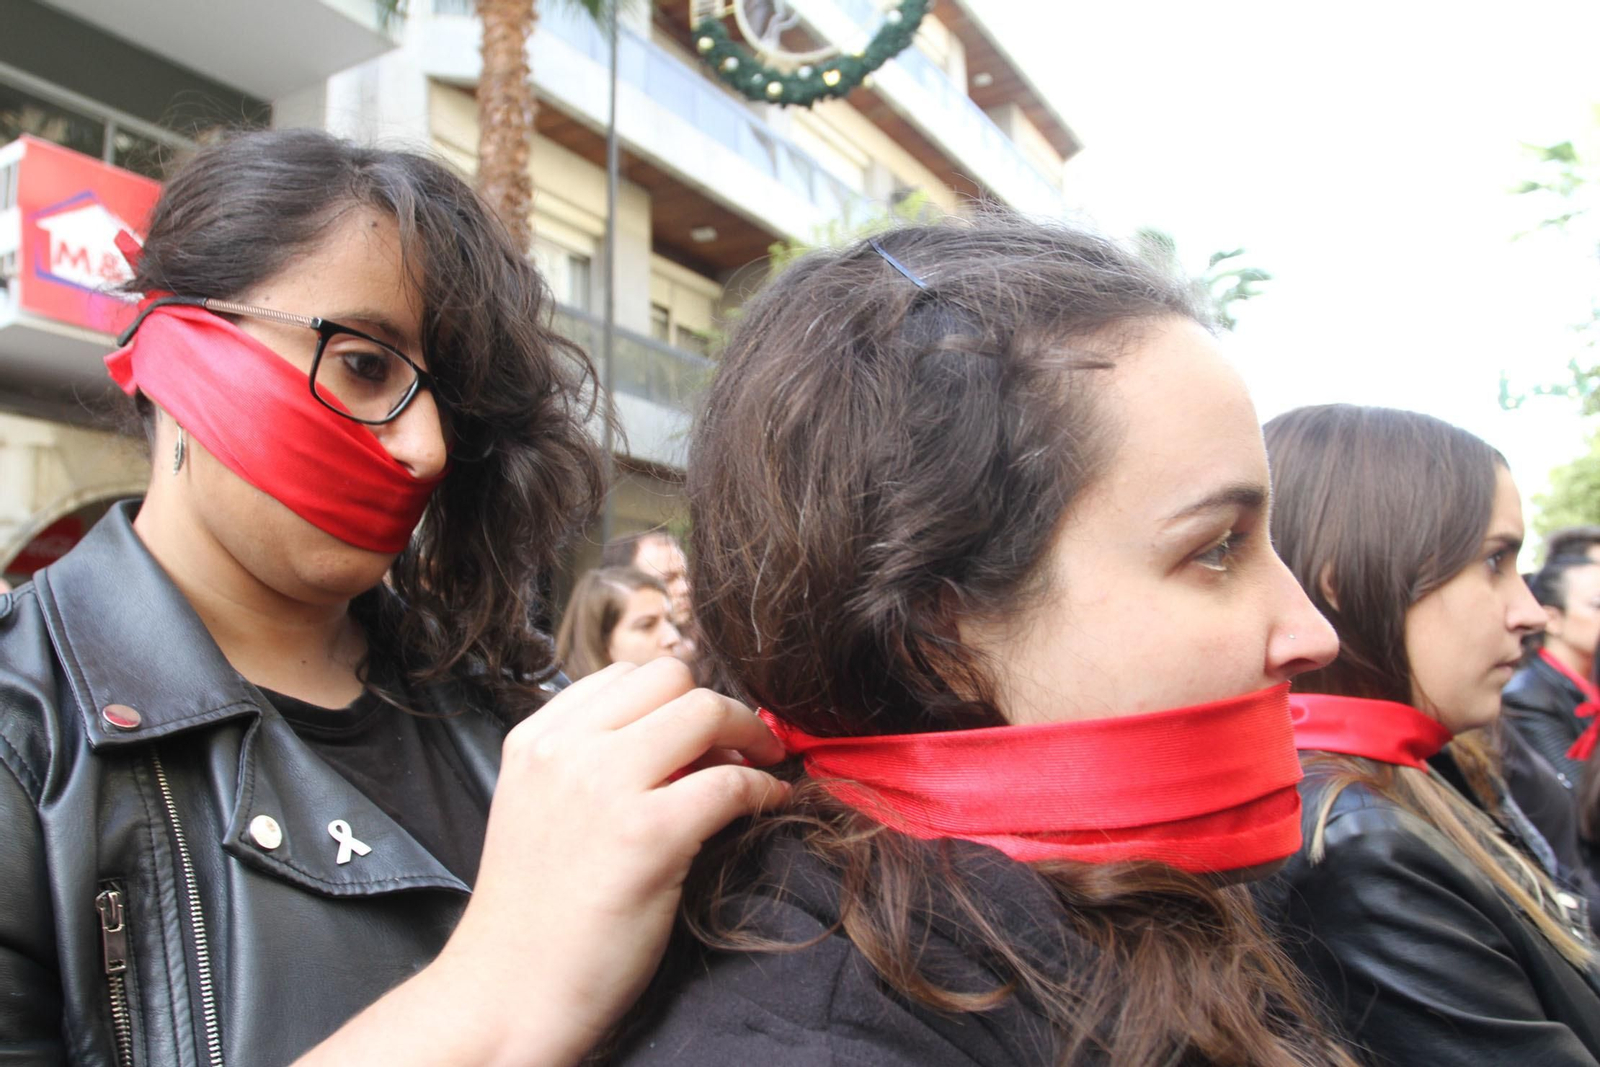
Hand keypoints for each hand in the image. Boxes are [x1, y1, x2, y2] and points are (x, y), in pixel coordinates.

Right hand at [436, 658, 789, 1064]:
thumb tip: (679, 738)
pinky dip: (763, 789)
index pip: (624, 674)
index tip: (699, 732)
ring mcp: (605, 787)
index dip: (674, 698)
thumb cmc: (533, 916)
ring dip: (749, 733)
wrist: (507, 995)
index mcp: (534, 740)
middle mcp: (566, 750)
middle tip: (740, 746)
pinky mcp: (648, 835)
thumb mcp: (539, 808)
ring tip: (758, 768)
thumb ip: (587, 762)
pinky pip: (731, 782)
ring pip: (705, 710)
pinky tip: (768, 806)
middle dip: (716, 705)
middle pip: (670, 677)